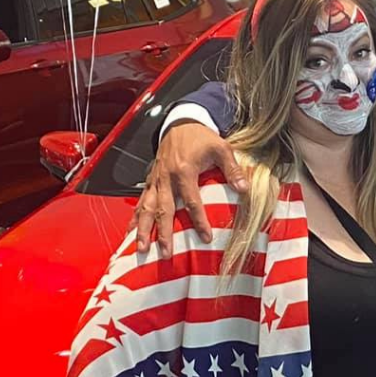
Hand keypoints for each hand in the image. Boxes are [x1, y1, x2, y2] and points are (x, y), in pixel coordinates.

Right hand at [134, 120, 243, 257]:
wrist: (181, 123)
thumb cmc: (202, 138)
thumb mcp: (221, 149)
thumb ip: (233, 170)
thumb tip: (245, 189)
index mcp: (184, 170)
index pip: (192, 201)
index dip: (199, 221)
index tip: (205, 238)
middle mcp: (166, 178)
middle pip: (163, 210)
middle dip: (163, 233)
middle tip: (166, 253)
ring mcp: (155, 180)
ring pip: (146, 208)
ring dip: (143, 229)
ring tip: (142, 248)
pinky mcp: (150, 180)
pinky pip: (140, 201)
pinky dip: (134, 217)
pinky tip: (130, 232)